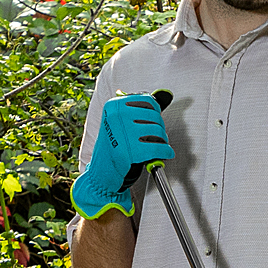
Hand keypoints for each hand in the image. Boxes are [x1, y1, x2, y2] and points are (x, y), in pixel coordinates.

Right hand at [71, 94, 173, 218]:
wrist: (101, 173)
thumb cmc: (114, 147)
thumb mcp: (121, 123)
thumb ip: (141, 109)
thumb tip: (166, 94)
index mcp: (114, 106)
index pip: (147, 100)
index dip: (156, 111)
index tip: (156, 118)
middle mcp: (117, 116)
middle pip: (155, 116)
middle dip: (160, 128)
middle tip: (157, 137)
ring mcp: (123, 133)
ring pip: (158, 131)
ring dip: (163, 141)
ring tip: (159, 145)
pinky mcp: (130, 151)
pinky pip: (159, 148)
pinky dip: (166, 152)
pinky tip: (166, 154)